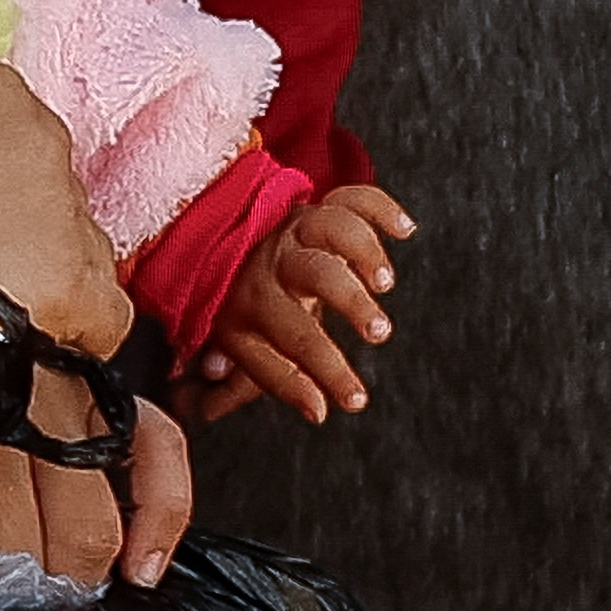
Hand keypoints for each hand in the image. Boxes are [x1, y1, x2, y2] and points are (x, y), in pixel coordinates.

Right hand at [0, 59, 185, 585]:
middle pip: (56, 199)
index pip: (22, 146)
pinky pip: (102, 324)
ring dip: (38, 284)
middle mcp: (43, 139)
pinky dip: (65, 339)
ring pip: (80, 257)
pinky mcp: (66, 289)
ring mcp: (60, 214)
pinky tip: (11, 346)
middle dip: (19, 236)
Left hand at [185, 185, 414, 423]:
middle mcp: (277, 263)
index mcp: (251, 304)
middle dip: (350, 303)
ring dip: (364, 250)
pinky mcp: (321, 209)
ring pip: (335, 229)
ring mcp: (300, 232)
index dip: (297, 384)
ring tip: (385, 281)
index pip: (274, 348)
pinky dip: (381, 208)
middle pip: (317, 277)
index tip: (329, 409)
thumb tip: (205, 412)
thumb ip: (228, 379)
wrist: (221, 226)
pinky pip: (353, 199)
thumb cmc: (235, 295)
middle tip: (378, 333)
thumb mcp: (228, 338)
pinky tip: (404, 229)